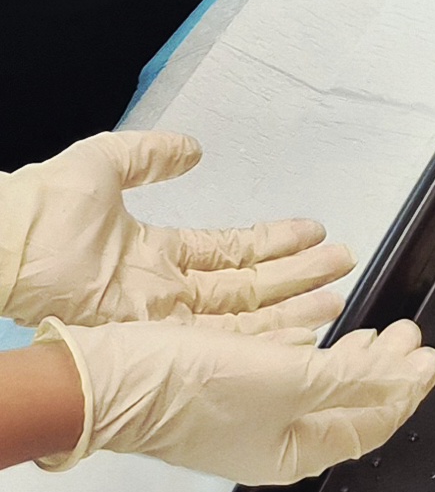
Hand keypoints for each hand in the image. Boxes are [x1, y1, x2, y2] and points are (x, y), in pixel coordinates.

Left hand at [0, 131, 352, 329]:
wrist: (9, 246)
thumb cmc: (44, 209)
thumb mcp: (102, 164)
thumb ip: (148, 155)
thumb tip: (192, 149)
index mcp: (157, 252)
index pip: (231, 251)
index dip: (274, 242)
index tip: (313, 231)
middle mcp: (167, 291)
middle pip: (249, 287)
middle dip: (299, 276)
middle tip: (343, 264)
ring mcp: (164, 320)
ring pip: (244, 319)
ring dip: (291, 309)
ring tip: (336, 300)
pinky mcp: (157, 340)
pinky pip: (219, 343)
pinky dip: (261, 340)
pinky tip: (297, 335)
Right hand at [39, 315, 434, 481]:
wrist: (104, 382)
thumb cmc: (190, 387)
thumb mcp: (289, 379)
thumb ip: (354, 378)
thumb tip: (409, 376)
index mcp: (294, 453)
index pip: (370, 425)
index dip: (405, 390)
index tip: (428, 356)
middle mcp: (273, 444)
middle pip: (347, 406)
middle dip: (383, 371)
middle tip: (408, 335)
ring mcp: (246, 420)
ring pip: (318, 389)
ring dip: (351, 358)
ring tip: (376, 333)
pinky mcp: (220, 392)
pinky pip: (285, 376)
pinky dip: (310, 353)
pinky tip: (317, 333)